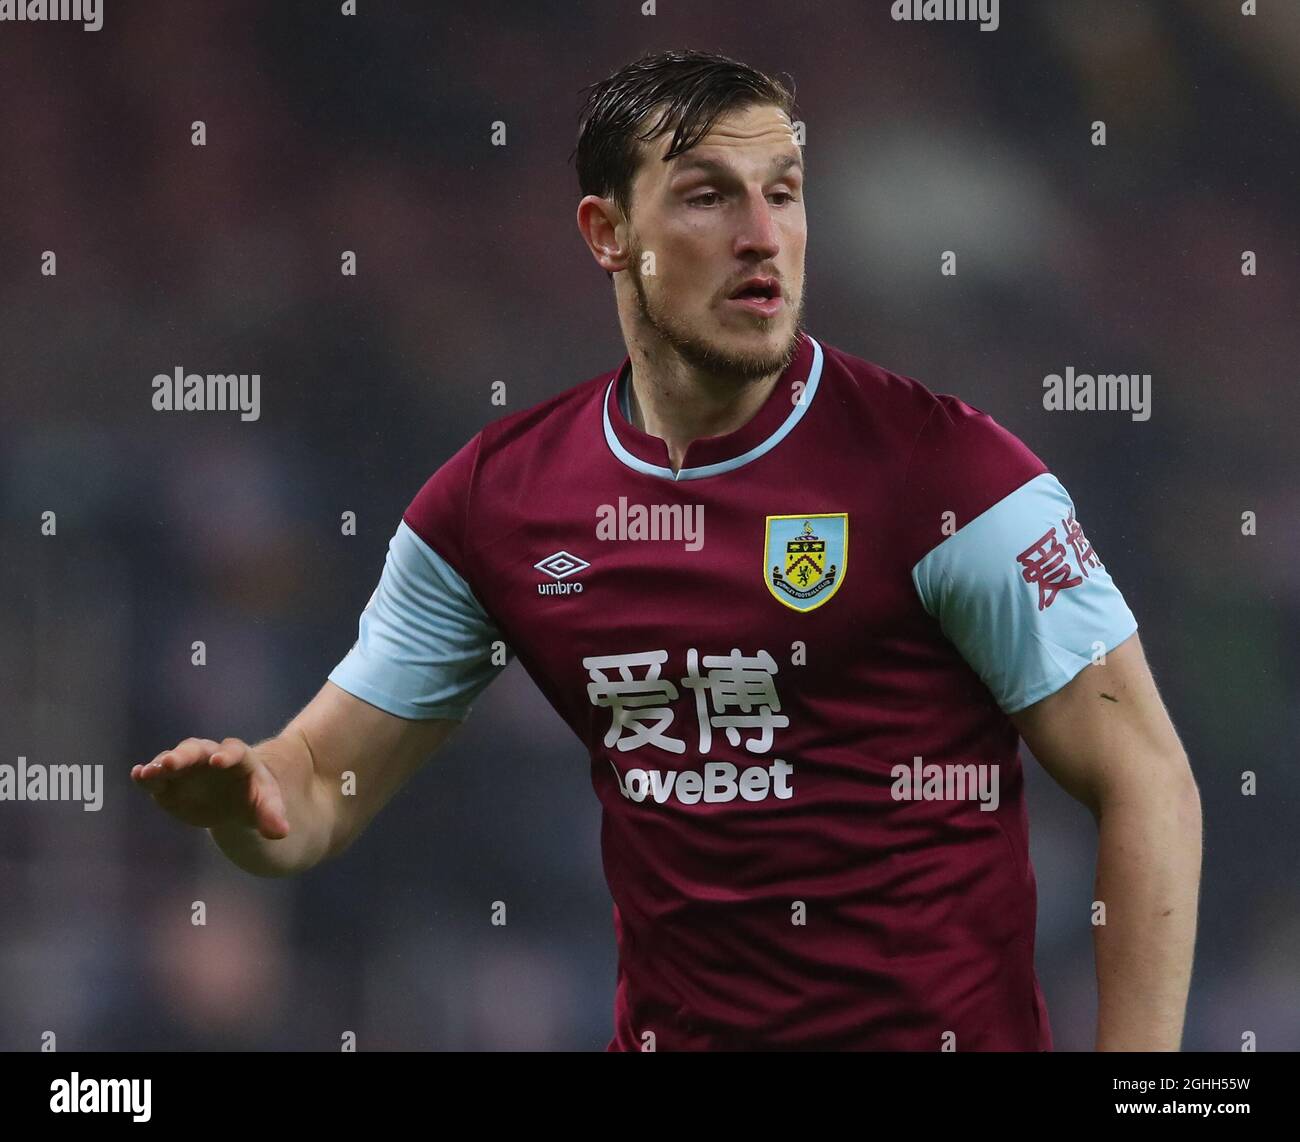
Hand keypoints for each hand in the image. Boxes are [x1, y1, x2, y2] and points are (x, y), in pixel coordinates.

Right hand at [131, 737, 289, 839]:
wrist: (235, 800)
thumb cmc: (254, 797)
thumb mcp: (266, 805)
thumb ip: (272, 815)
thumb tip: (281, 832)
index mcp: (238, 758)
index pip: (234, 751)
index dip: (226, 755)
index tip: (218, 761)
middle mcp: (210, 756)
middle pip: (196, 750)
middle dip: (184, 756)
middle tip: (171, 762)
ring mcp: (188, 766)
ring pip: (173, 760)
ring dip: (160, 765)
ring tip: (147, 772)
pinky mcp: (170, 782)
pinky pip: (156, 776)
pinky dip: (146, 775)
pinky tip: (137, 775)